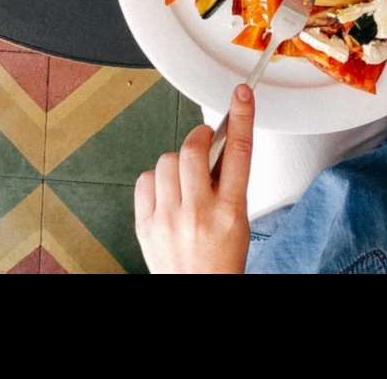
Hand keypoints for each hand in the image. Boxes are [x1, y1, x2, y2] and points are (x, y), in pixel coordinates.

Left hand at [135, 84, 253, 273]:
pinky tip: (167, 193)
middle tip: (204, 141)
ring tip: (185, 179)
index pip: (239, 152)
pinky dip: (157, 180)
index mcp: (230, 212)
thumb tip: (220, 146)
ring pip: (166, 160)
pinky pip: (146, 179)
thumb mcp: (239, 223)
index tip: (241, 95)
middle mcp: (198, 213)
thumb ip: (229, 184)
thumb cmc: (220, 262)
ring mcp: (169, 218)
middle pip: (193, 149)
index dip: (241, 117)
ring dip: (177, 162)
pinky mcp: (146, 224)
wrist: (196, 292)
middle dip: (199, 137)